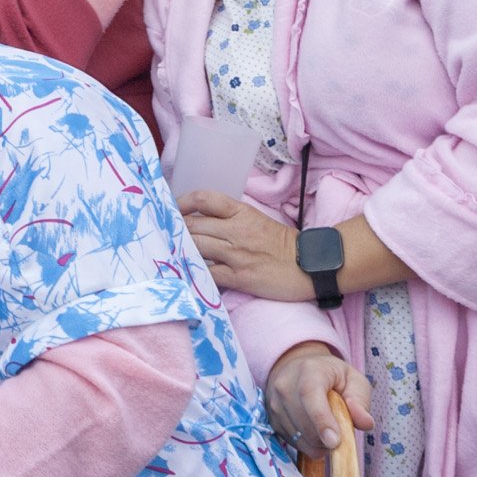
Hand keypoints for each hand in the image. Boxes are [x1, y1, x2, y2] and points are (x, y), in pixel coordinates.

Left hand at [178, 190, 311, 300]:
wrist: (310, 266)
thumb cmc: (282, 244)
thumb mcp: (256, 220)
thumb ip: (230, 218)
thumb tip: (198, 221)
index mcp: (242, 213)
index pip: (204, 199)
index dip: (182, 203)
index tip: (172, 210)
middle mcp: (236, 231)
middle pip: (193, 226)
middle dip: (176, 231)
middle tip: (165, 237)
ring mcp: (237, 255)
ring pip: (196, 248)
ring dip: (180, 251)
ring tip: (172, 255)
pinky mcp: (239, 277)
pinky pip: (208, 274)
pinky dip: (194, 273)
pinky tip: (187, 274)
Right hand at [261, 341, 373, 452]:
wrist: (298, 369)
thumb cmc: (331, 376)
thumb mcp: (354, 381)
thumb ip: (361, 400)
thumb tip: (366, 423)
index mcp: (309, 371)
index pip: (310, 395)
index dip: (322, 420)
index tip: (335, 442)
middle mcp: (284, 386)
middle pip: (304, 422)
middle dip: (327, 438)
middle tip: (341, 433)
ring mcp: (274, 404)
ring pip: (299, 438)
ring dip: (319, 443)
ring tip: (328, 429)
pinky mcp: (272, 420)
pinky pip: (293, 443)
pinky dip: (309, 444)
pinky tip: (315, 431)